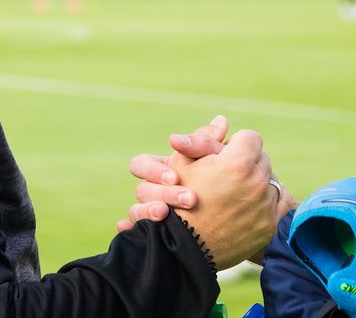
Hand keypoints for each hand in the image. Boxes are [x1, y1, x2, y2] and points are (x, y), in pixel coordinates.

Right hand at [117, 115, 228, 230]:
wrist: (225, 223)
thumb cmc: (218, 182)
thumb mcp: (212, 161)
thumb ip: (212, 142)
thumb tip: (222, 120)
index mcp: (158, 172)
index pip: (140, 165)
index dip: (154, 171)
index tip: (174, 177)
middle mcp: (150, 193)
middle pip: (140, 191)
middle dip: (162, 194)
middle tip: (188, 199)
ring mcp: (150, 216)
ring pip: (135, 213)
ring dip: (148, 213)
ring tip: (166, 214)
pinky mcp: (153, 235)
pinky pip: (135, 232)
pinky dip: (130, 229)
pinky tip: (130, 230)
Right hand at [170, 129, 282, 268]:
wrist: (184, 248)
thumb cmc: (177, 201)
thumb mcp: (182, 164)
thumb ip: (203, 138)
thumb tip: (223, 120)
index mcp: (238, 162)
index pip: (251, 138)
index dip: (235, 145)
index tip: (224, 156)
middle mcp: (257, 182)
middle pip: (261, 158)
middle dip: (246, 163)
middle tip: (228, 176)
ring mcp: (265, 205)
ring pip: (269, 180)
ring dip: (256, 182)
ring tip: (235, 193)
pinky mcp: (269, 225)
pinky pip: (278, 202)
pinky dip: (267, 201)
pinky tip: (248, 206)